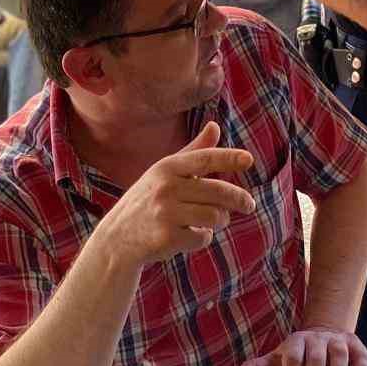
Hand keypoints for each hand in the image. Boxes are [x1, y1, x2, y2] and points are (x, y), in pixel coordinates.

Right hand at [100, 122, 255, 265]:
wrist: (116, 239)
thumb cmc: (148, 201)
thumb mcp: (166, 173)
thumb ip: (194, 152)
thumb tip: (215, 126)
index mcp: (167, 167)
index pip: (205, 158)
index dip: (229, 158)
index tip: (249, 160)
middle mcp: (165, 187)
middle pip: (217, 191)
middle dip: (239, 199)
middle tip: (250, 205)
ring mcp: (165, 213)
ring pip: (214, 216)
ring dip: (219, 220)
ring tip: (213, 221)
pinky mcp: (166, 238)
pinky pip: (202, 237)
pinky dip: (203, 238)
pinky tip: (192, 235)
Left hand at [231, 329, 366, 365]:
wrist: (324, 331)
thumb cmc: (299, 352)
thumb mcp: (278, 357)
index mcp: (296, 341)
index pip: (292, 360)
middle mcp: (317, 338)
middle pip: (315, 360)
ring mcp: (338, 340)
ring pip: (338, 356)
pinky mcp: (356, 344)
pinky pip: (360, 357)